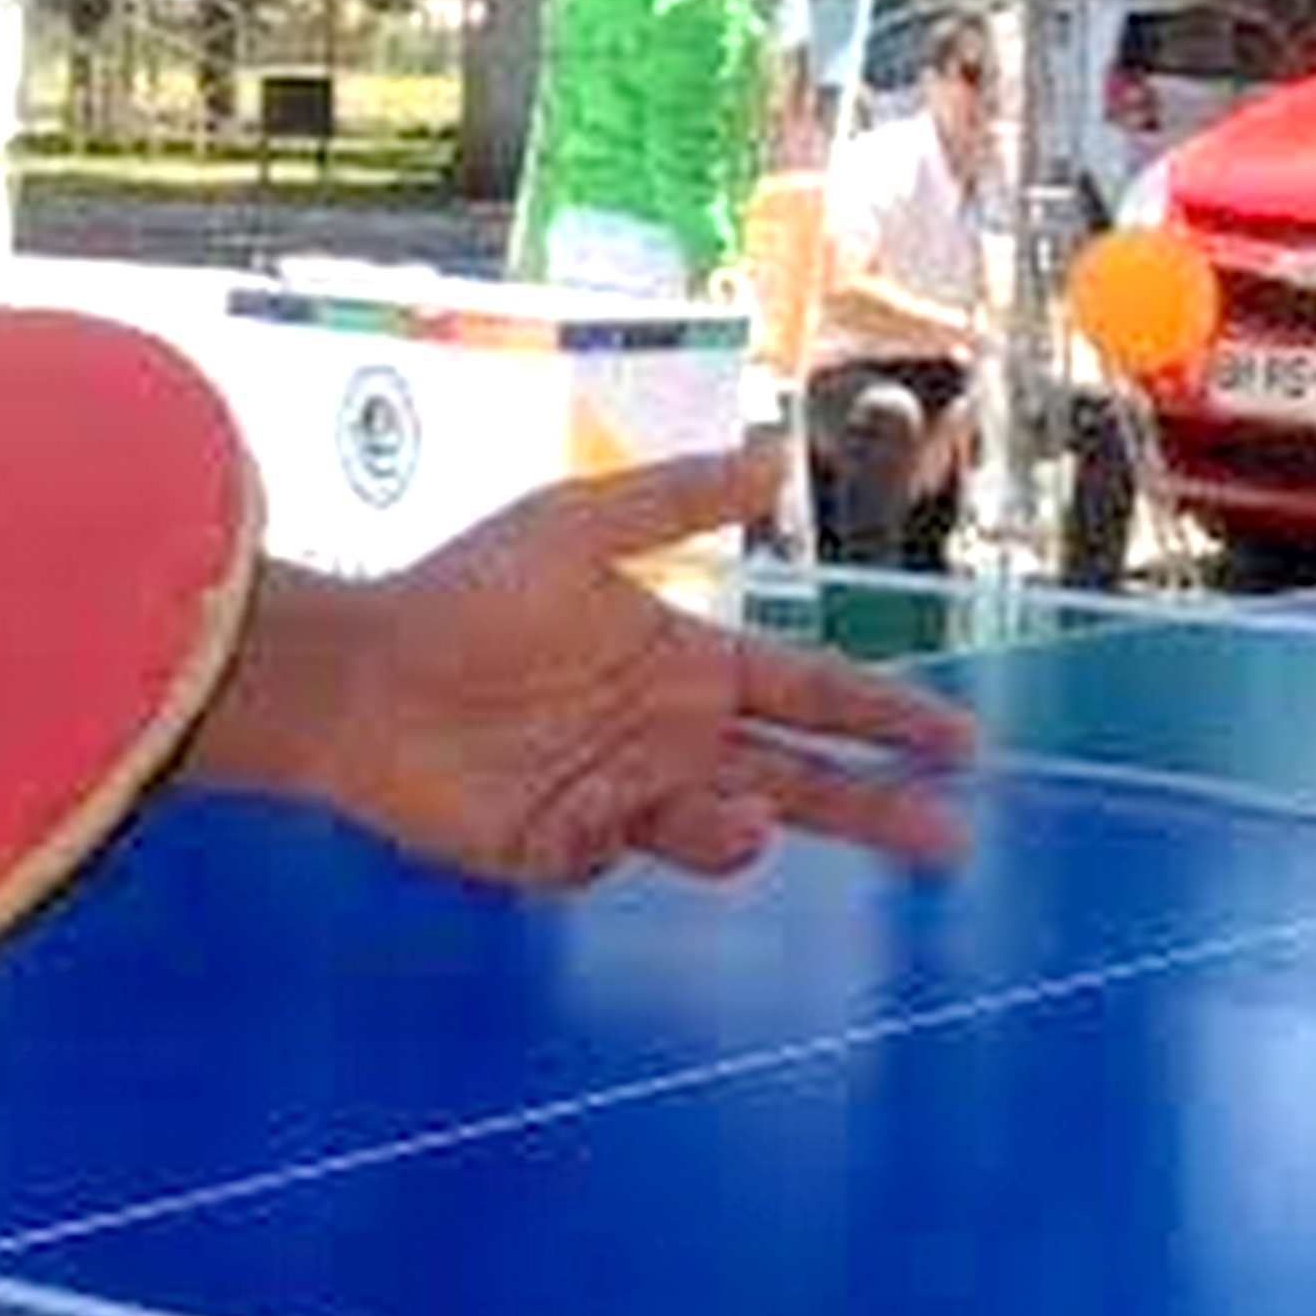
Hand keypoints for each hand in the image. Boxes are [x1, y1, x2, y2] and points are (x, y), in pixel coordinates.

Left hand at [183, 442, 974, 886]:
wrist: (354, 673)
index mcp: (689, 664)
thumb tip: (775, 457)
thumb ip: (676, 499)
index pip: (811, 694)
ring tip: (749, 811)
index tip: (960, 744)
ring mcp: (621, 798)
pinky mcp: (562, 848)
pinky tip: (611, 813)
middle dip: (874, 809)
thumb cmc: (464, 594)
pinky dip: (630, 840)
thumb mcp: (575, 526)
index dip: (885, 718)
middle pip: (799, 780)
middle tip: (947, 841)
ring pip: (721, 826)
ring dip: (744, 823)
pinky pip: (621, 858)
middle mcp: (671, 736)